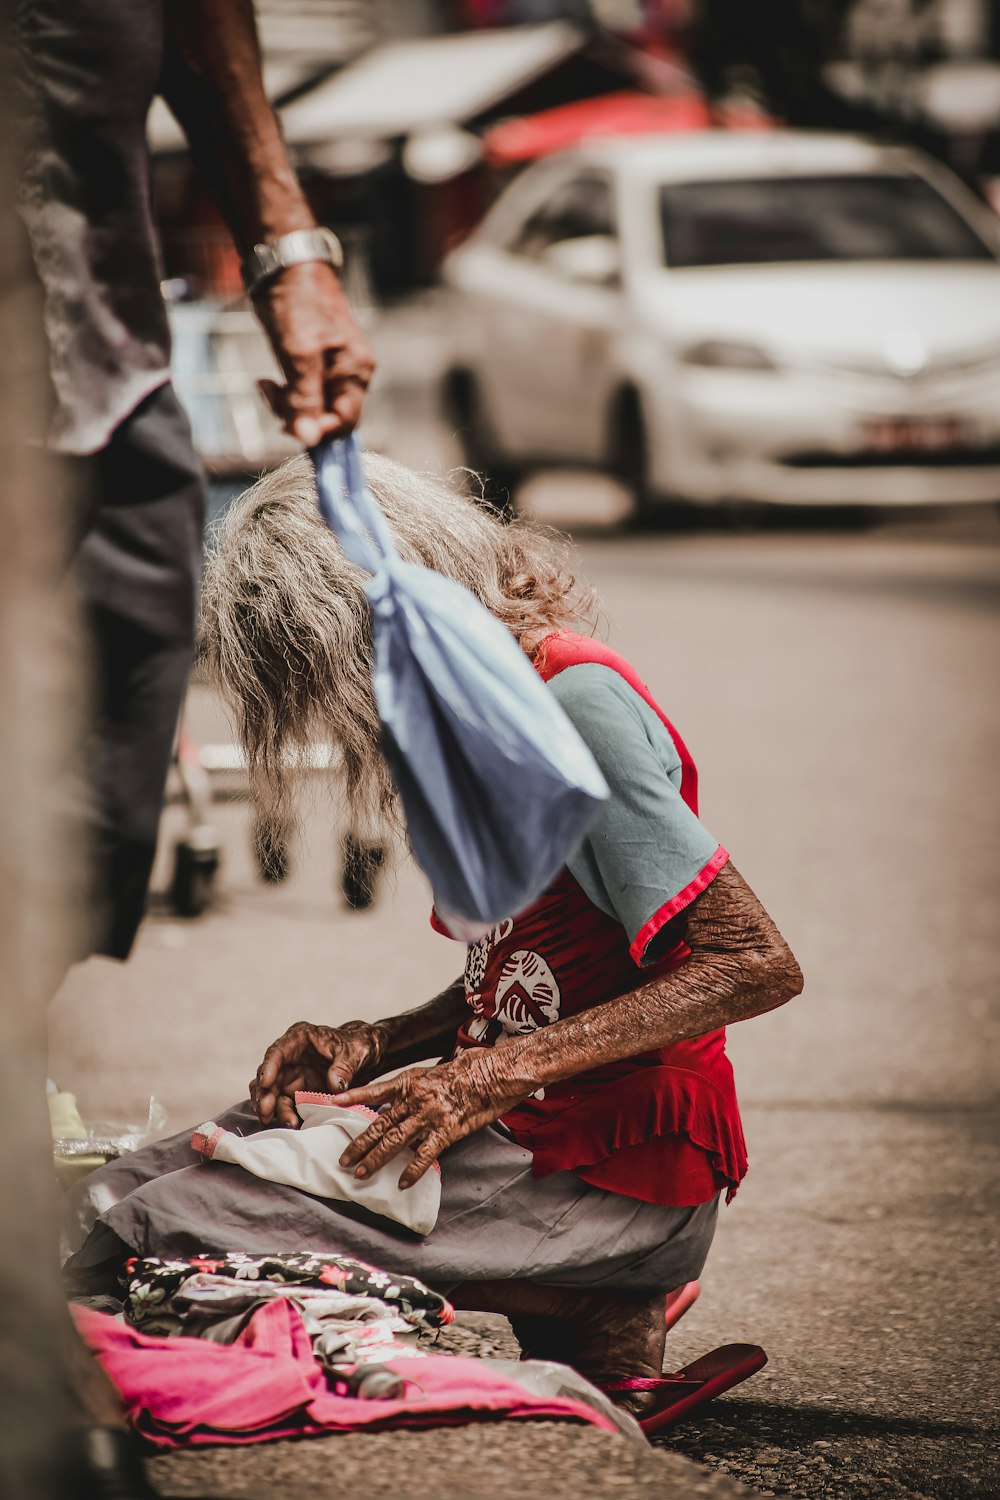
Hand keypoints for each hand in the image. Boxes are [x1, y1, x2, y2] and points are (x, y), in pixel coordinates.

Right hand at [249, 1019, 385, 1128]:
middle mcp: (289, 1057)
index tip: (266, 1083)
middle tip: (266, 1112)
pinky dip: (286, 1114)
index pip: (277, 1052)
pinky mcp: (296, 1093)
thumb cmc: (356, 1047)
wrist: (364, 1057)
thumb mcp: (354, 1053)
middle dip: (265, 1095)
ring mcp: (291, 1076)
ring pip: (272, 1093)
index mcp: (299, 1038)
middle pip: (268, 1076)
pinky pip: (284, 1105)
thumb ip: (344, 1067)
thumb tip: (335, 1084)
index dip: (269, 1068)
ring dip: (273, 1108)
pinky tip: (293, 1123)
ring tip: (286, 1121)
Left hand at [254, 261, 374, 442]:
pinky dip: (285, 394)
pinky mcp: (314, 364)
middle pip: (329, 418)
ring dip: (287, 406)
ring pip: (313, 408)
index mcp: (356, 372)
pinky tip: (268, 381)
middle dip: (299, 416)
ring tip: (266, 385)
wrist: (283, 265)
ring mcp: (333, 370)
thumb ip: (305, 398)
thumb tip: (309, 439)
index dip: (318, 431)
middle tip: (270, 395)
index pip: (346, 423)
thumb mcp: (299, 354)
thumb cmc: (296, 303)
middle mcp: (350, 374)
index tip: (287, 424)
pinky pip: (304, 394)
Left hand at [333, 1047, 530, 1188]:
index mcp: (411, 1081)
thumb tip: (401, 1103)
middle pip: (380, 1123)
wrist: (494, 1073)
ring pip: (395, 1140)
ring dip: (376, 1159)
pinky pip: (424, 1154)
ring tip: (360, 1173)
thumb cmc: (468, 1072)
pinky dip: (412, 1170)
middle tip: (343, 1159)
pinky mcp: (447, 1130)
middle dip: (359, 1143)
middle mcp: (415, 1098)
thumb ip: (416, 1089)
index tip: (334, 1102)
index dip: (354, 1097)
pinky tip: (402, 1183)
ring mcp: (429, 1115)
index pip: (376, 1090)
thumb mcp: (436, 1074)